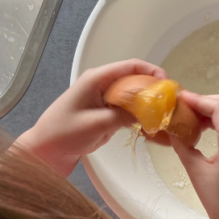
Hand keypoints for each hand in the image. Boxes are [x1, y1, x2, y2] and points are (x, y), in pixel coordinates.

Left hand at [16, 59, 168, 175]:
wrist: (46, 152)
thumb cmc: (64, 133)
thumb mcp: (97, 123)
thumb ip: (124, 114)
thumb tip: (150, 111)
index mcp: (97, 79)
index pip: (130, 66)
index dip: (151, 71)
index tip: (168, 84)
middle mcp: (102, 85)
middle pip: (135, 80)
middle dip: (154, 89)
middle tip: (172, 103)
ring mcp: (104, 101)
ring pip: (133, 96)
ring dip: (148, 104)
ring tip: (166, 115)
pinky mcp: (105, 115)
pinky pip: (127, 110)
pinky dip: (140, 116)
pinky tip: (151, 125)